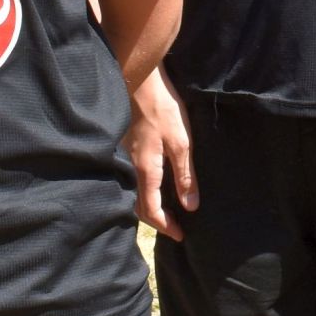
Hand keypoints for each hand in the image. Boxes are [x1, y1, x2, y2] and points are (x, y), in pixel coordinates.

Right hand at [125, 72, 195, 235]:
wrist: (138, 80)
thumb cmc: (162, 109)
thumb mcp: (182, 143)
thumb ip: (185, 175)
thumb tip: (190, 205)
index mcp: (145, 170)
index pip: (151, 210)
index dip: (166, 226)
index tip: (180, 235)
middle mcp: (130, 167)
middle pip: (138, 205)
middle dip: (156, 220)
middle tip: (174, 227)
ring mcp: (125, 156)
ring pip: (133, 191)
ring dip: (148, 205)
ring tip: (166, 210)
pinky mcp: (125, 146)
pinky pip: (131, 176)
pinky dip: (143, 189)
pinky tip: (154, 184)